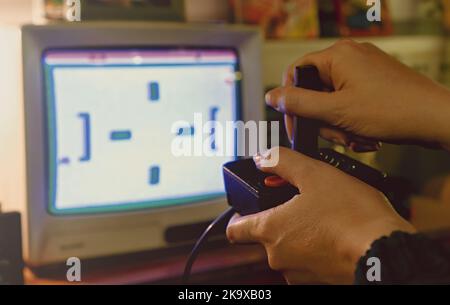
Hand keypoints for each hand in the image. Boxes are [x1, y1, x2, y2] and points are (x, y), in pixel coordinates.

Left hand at [226, 147, 415, 283]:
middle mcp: (278, 257)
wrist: (386, 253)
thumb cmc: (352, 216)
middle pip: (265, 236)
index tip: (247, 209)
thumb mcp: (315, 174)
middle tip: (302, 203)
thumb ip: (283, 162)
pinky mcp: (318, 281)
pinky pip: (308, 261)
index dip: (238, 216)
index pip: (234, 229)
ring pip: (289, 249)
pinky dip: (316, 248)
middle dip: (280, 219)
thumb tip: (263, 158)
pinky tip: (335, 235)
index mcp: (270, 231)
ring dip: (299, 234)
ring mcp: (298, 273)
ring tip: (324, 217)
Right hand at [266, 40, 449, 150]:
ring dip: (339, 125)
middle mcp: (350, 57)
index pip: (297, 73)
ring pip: (332, 101)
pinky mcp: (374, 83)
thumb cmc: (393, 110)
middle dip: (323, 119)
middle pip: (315, 91)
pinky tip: (364, 135)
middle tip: (336, 134)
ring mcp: (364, 70)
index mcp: (338, 55)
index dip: (291, 101)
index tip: (295, 123)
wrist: (435, 119)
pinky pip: (349, 103)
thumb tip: (272, 96)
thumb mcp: (335, 111)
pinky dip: (352, 122)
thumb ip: (298, 103)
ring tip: (355, 137)